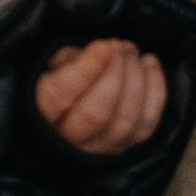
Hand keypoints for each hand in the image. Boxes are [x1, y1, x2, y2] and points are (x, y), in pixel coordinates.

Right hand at [35, 39, 166, 154]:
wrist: (63, 112)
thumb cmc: (55, 80)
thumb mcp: (49, 64)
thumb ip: (69, 58)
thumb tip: (103, 51)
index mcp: (40, 113)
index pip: (61, 95)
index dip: (87, 69)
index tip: (104, 45)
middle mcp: (67, 139)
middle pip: (97, 112)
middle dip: (116, 73)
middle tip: (119, 45)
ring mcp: (98, 149)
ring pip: (125, 121)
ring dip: (136, 80)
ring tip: (132, 52)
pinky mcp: (124, 149)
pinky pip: (146, 126)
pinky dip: (155, 92)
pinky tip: (149, 64)